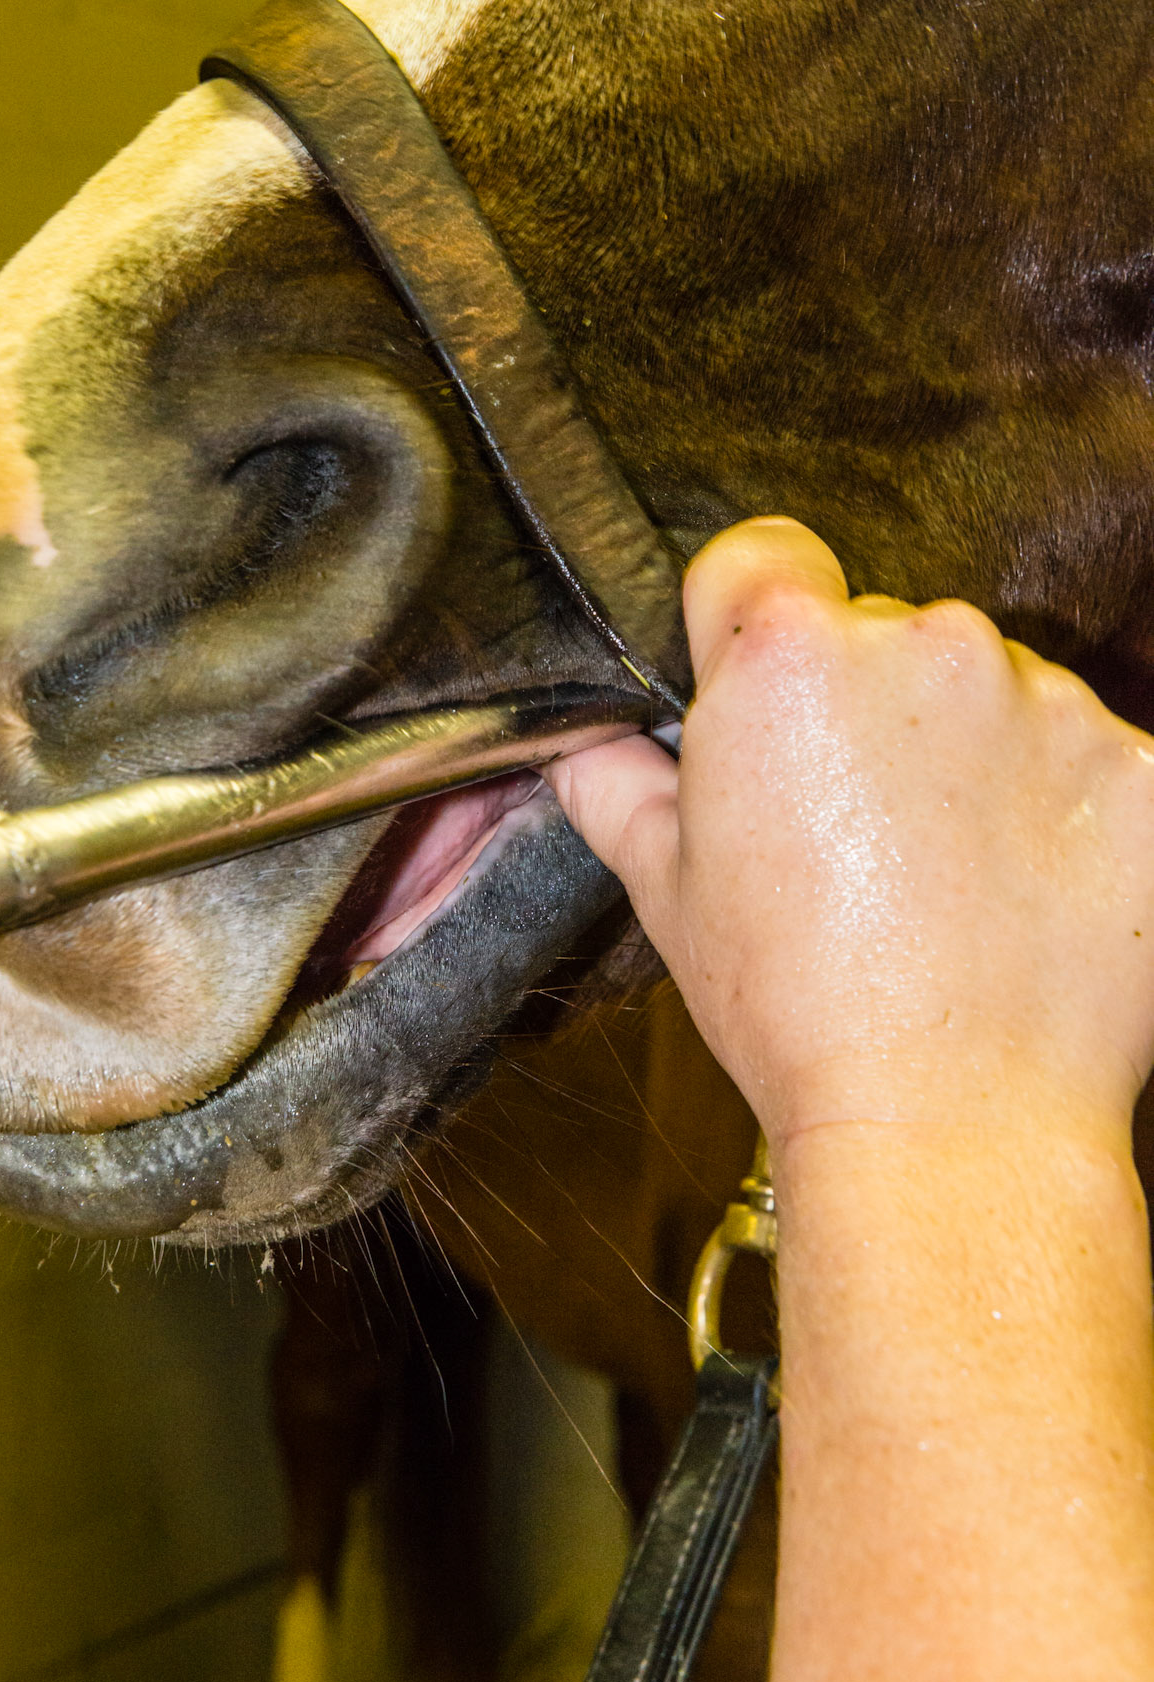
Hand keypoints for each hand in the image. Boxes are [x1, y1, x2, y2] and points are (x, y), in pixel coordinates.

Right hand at [548, 517, 1153, 1151]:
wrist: (954, 1125)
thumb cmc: (802, 1013)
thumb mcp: (669, 894)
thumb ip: (617, 788)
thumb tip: (583, 744)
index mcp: (791, 659)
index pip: (760, 556)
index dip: (745, 619)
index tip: (755, 688)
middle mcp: (928, 647)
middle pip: (884, 631)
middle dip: (866, 705)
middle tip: (850, 826)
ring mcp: (1050, 703)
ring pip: (992, 690)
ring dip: (970, 752)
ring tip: (942, 876)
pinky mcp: (1143, 766)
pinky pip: (1087, 755)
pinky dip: (1061, 807)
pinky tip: (1022, 893)